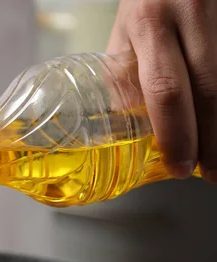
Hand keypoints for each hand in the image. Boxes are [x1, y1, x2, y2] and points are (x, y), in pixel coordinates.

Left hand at [107, 0, 216, 182]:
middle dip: (212, 140)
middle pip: (209, 90)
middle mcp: (189, 13)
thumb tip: (128, 127)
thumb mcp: (127, 29)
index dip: (176, 133)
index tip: (180, 165)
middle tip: (211, 172)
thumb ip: (126, 74)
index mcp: (150, 21)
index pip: (165, 89)